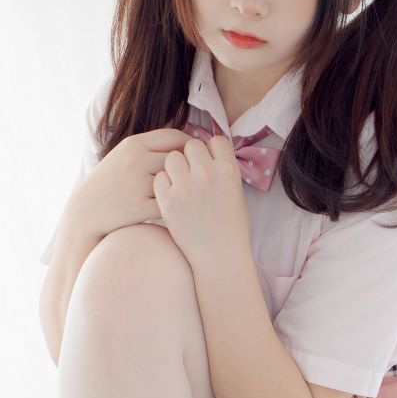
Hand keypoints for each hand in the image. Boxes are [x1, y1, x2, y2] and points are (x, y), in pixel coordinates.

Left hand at [152, 133, 250, 268]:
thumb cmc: (231, 225)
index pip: (216, 140)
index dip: (211, 149)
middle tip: (193, 173)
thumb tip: (209, 152)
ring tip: (181, 184)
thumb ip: (223, 169)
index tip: (209, 161)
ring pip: (172, 158)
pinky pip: (160, 178)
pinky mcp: (168, 201)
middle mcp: (206, 175)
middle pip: (191, 145)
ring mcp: (185, 188)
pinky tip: (172, 195)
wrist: (219, 256)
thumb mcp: (236, 192)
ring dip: (175, 167)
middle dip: (191, 156)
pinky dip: (164, 184)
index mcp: (228, 170)